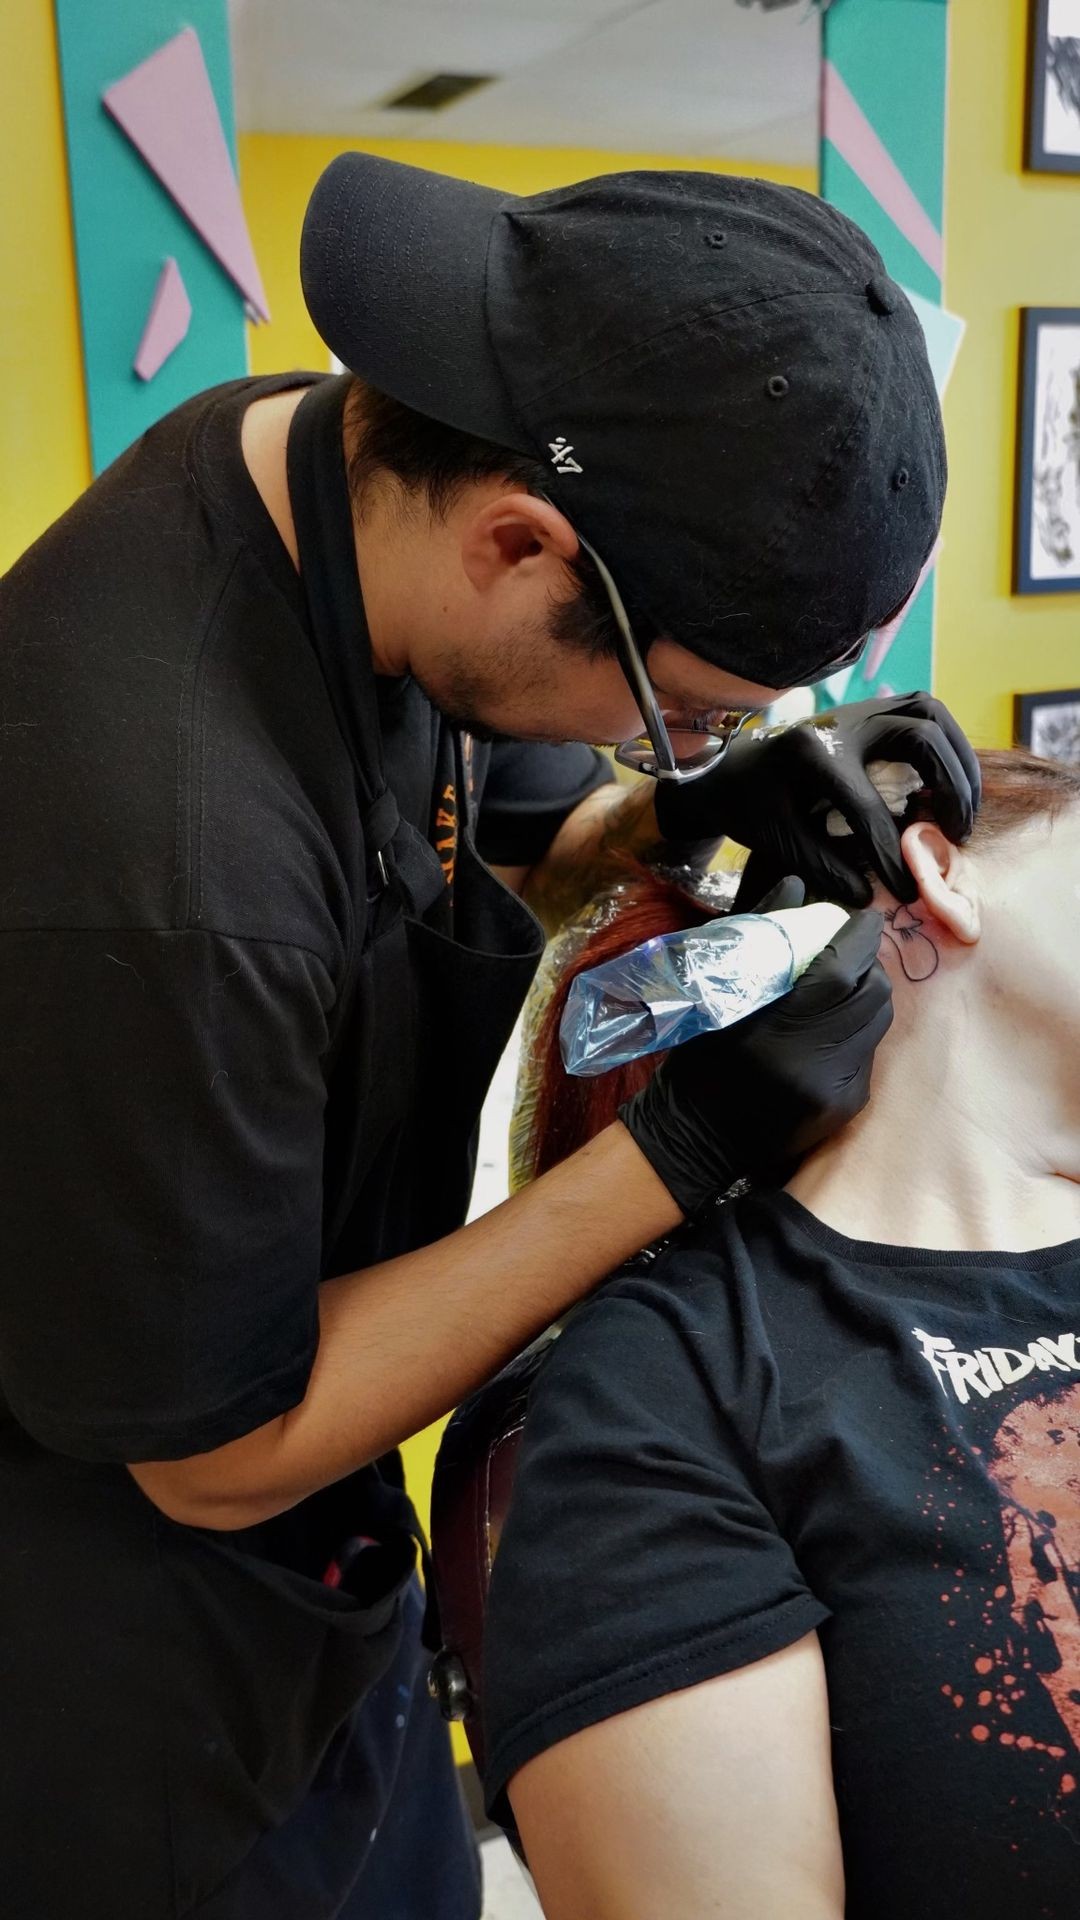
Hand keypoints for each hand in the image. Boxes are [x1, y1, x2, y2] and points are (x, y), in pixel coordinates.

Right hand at [619, 905, 891, 1215]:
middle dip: (869, 965)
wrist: (696, 1136)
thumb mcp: (717, 992)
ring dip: (866, 997)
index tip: (862, 917)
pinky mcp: (846, 1107)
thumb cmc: (699, 1060)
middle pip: (873, 995)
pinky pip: (868, 1054)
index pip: (843, 971)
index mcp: (778, 1031)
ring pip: (878, 1024)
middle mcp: (815, 1063)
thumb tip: (795, 885)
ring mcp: (836, 1090)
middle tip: (851, 952)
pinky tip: (829, 1031)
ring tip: (842, 987)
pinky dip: (856, 1032)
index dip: (859, 938)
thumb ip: (759, 935)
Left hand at [655, 692, 980, 906]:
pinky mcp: (867, 708)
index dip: (892, 854)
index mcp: (810, 756)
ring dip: (958, 759)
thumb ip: (821, 868)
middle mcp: (840, 723)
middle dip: (948, 788)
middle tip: (956, 834)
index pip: (868, 808)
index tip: (908, 889)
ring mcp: (856, 708)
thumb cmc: (747, 804)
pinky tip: (950, 782)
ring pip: (930, 713)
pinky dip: (947, 744)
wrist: (724, 765)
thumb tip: (869, 896)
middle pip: (920, 737)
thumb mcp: (775, 841)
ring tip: (962, 807)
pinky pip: (923, 711)